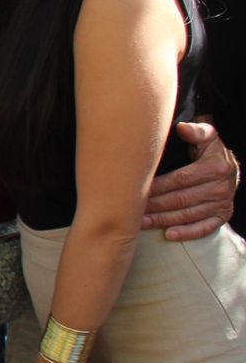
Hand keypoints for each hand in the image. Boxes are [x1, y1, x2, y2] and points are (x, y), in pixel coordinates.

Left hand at [143, 121, 235, 239]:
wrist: (228, 167)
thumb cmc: (209, 151)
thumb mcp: (207, 137)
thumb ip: (196, 131)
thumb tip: (182, 128)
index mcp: (215, 167)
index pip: (180, 180)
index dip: (157, 186)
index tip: (136, 190)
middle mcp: (221, 188)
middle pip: (181, 199)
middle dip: (155, 206)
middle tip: (132, 210)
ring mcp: (222, 204)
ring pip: (188, 215)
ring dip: (163, 220)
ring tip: (141, 223)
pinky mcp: (222, 216)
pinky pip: (205, 228)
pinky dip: (187, 233)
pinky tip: (169, 234)